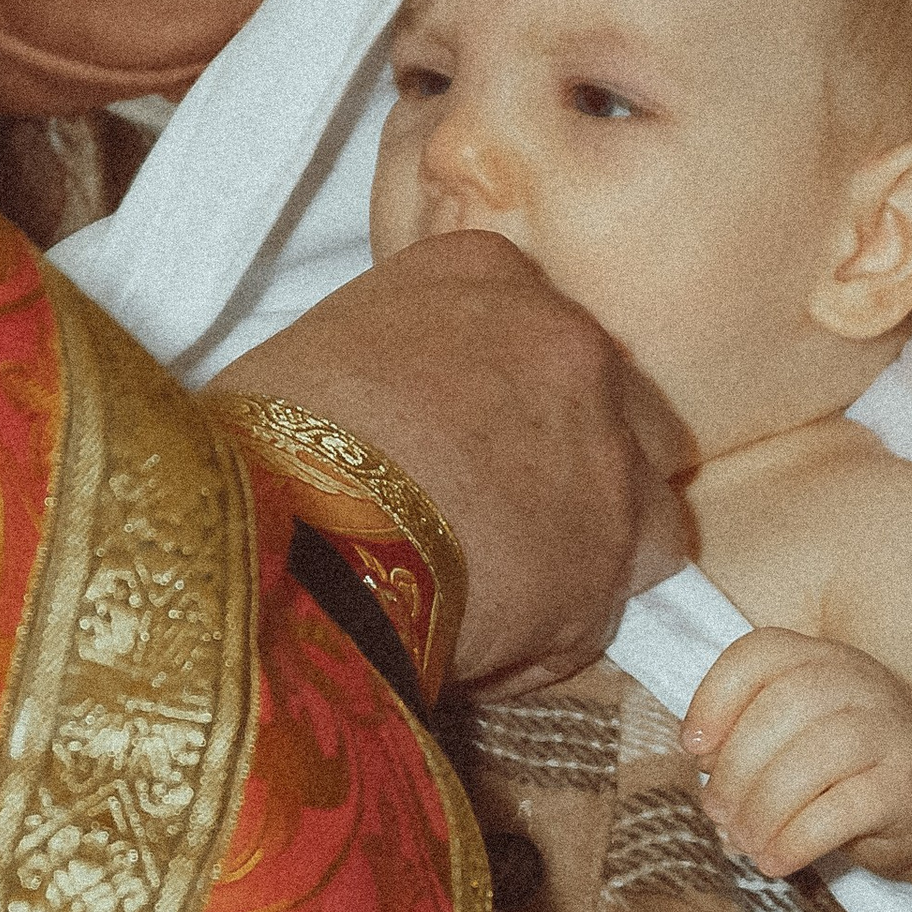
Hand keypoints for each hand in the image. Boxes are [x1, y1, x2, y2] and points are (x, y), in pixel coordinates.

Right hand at [222, 232, 684, 694]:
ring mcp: (606, 439)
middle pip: (609, 398)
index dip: (506, 393)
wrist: (296, 531)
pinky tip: (507, 639)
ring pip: (643, 492)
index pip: (531, 323)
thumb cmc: (268, 446)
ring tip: (512, 588)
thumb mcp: (318, 357)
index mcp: (484, 272)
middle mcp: (567, 340)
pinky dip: (576, 618)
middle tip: (503, 512)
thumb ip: (392, 367)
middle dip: (571, 454)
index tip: (472, 437)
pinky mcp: (622, 540)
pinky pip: (627, 584)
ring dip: (592, 537)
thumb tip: (388, 425)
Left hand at [682, 628, 911, 879]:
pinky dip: (796, 839)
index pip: (760, 653)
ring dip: (764, 807)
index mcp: (821, 660)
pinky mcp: (908, 787)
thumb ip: (745, 738)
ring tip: (745, 840)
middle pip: (785, 705)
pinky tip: (775, 859)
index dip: (715, 698)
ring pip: (816, 756)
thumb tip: (707, 765)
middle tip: (719, 813)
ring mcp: (891, 732)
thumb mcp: (792, 738)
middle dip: (737, 767)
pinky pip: (843, 810)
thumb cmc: (842, 769)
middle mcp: (860, 683)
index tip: (693, 749)